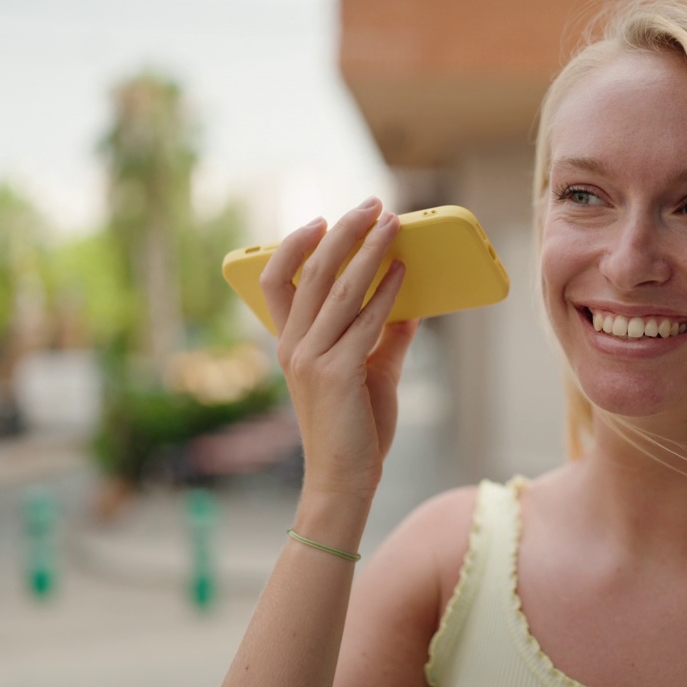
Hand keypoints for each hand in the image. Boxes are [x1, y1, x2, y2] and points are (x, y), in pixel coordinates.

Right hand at [259, 197, 419, 498]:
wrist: (344, 481)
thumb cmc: (355, 431)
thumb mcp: (370, 374)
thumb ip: (386, 337)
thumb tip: (410, 302)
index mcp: (291, 346)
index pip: (276, 282)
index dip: (294, 246)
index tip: (320, 220)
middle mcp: (293, 348)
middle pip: (312, 273)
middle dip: (344, 233)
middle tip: (372, 205)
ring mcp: (312, 359)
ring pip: (340, 290)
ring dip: (369, 251)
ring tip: (392, 224)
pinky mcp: (336, 374)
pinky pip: (364, 322)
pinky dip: (385, 294)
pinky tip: (403, 272)